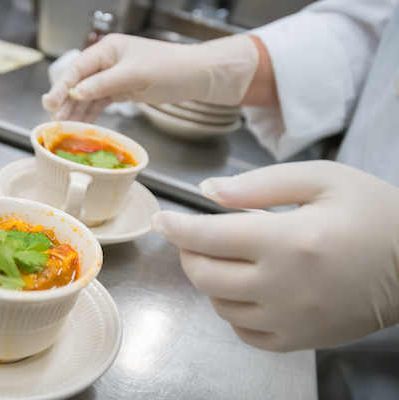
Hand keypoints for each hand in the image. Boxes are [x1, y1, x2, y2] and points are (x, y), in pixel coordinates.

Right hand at [42, 33, 257, 121]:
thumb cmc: (169, 67)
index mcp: (108, 50)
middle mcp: (107, 63)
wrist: (195, 76)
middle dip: (65, 102)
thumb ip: (104, 83)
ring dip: (76, 111)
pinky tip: (81, 125)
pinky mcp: (122, 91)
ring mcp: (114, 77)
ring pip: (88, 96)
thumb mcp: (135, 74)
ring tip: (64, 128)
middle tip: (52, 121)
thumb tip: (76, 93)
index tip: (51, 103)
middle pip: (79, 84)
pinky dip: (91, 114)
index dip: (62, 86)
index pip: (78, 69)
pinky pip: (100, 103)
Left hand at [152, 160, 398, 351]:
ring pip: (218, 304)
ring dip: (208, 278)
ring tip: (225, 256)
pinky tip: (245, 288)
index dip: (176, 227)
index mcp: (289, 240)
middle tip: (193, 235)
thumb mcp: (322, 179)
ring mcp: (290, 319)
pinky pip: (243, 331)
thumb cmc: (374, 213)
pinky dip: (231, 309)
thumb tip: (207, 193)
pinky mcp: (299, 339)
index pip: (209, 236)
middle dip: (187, 252)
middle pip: (204, 275)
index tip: (162, 220)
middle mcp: (284, 286)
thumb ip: (259, 184)